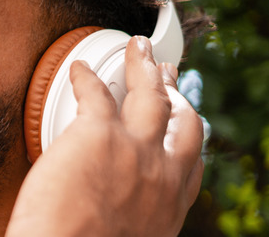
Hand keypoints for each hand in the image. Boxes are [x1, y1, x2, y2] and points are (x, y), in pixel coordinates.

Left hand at [6, 36, 203, 236]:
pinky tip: (79, 69)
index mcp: (169, 205)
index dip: (186, 137)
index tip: (181, 124)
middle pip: (180, 119)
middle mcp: (162, 174)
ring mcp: (134, 149)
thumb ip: (132, 217)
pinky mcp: (97, 133)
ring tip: (138, 50)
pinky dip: (86, 76)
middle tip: (167, 73)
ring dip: (144, 67)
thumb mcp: (130, 236)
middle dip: (174, 92)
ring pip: (149, 94)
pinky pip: (94, 91)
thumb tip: (114, 214)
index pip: (189, 162)